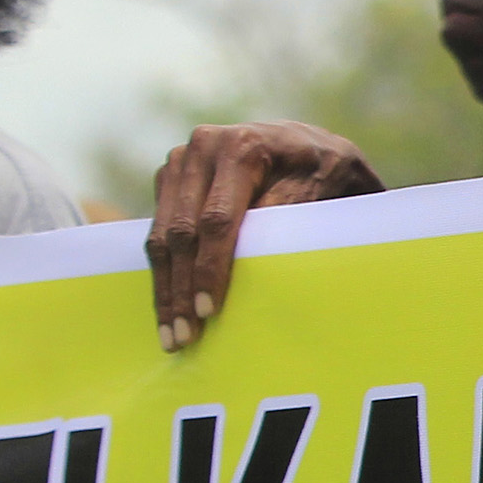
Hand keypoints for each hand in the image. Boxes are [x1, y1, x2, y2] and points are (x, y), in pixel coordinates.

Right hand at [147, 120, 381, 352]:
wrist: (305, 144)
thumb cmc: (325, 171)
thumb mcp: (324, 186)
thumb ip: (290, 214)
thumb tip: (253, 258)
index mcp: (242, 147)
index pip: (217, 220)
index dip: (210, 268)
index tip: (208, 312)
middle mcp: (203, 148)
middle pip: (181, 232)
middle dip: (180, 290)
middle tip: (183, 338)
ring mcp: (181, 162)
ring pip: (161, 236)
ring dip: (164, 290)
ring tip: (171, 336)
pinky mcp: (169, 180)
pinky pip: (157, 233)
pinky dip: (161, 274)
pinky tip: (167, 309)